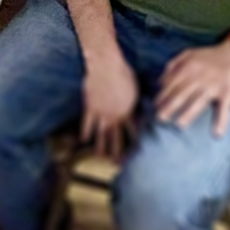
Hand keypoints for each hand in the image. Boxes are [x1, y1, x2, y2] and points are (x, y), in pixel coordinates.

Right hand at [80, 46, 139, 161]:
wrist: (106, 64)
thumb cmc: (123, 71)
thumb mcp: (135, 87)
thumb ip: (136, 99)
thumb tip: (146, 104)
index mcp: (128, 110)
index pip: (133, 130)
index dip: (135, 142)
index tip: (137, 154)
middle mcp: (116, 114)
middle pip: (116, 137)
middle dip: (118, 152)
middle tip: (119, 164)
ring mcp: (102, 112)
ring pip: (101, 133)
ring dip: (101, 146)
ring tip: (100, 157)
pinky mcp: (90, 107)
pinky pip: (87, 122)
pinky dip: (85, 131)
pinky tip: (83, 140)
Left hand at [154, 44, 229, 136]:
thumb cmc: (210, 56)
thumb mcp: (189, 53)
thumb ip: (173, 64)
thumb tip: (160, 81)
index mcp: (189, 67)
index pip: (173, 83)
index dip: (163, 95)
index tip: (156, 105)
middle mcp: (200, 77)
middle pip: (182, 94)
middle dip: (170, 106)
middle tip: (161, 118)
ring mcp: (214, 86)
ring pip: (199, 102)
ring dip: (189, 114)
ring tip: (180, 124)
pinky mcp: (228, 93)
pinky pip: (224, 109)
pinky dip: (221, 121)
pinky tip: (217, 133)